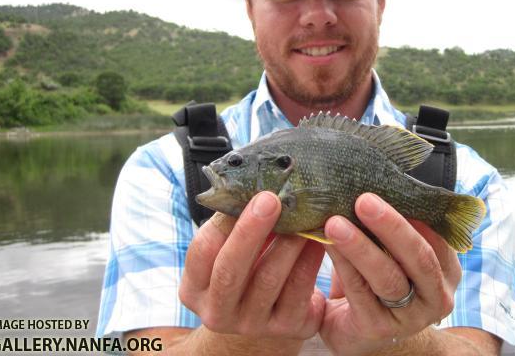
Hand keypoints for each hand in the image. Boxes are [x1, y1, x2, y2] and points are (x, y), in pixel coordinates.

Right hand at [178, 191, 325, 340]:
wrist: (271, 312)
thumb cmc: (247, 266)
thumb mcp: (230, 250)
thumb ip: (233, 225)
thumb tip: (251, 185)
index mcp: (195, 288)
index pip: (202, 251)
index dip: (224, 222)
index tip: (246, 195)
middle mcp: (217, 311)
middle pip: (230, 270)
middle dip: (251, 232)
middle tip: (271, 200)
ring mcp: (251, 324)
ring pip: (268, 279)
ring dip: (287, 242)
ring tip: (302, 214)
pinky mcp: (287, 328)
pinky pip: (299, 290)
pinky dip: (309, 260)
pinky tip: (319, 237)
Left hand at [319, 193, 461, 355]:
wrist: (363, 332)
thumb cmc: (379, 278)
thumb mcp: (395, 252)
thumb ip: (394, 224)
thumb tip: (370, 173)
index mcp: (445, 267)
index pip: (437, 234)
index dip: (414, 210)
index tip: (389, 182)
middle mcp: (436, 294)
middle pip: (419, 257)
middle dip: (391, 226)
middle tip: (363, 200)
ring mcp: (410, 316)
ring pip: (387, 277)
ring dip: (360, 247)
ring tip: (334, 223)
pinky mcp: (378, 329)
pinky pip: (359, 293)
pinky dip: (342, 265)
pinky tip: (325, 243)